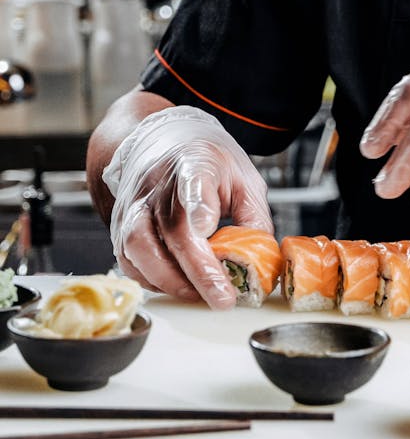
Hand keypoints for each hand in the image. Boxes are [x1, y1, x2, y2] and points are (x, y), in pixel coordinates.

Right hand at [102, 106, 273, 308]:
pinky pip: (128, 259)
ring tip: (199, 294)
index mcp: (196, 162)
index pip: (194, 181)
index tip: (206, 226)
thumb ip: (253, 218)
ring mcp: (135, 202)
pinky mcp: (120, 222)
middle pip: (172, 228)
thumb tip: (259, 263)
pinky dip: (150, 279)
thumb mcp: (244, 178)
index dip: (199, 205)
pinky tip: (174, 284)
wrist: (164, 141)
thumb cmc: (209, 162)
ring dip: (170, 279)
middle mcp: (159, 182)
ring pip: (140, 246)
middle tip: (222, 297)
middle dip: (198, 269)